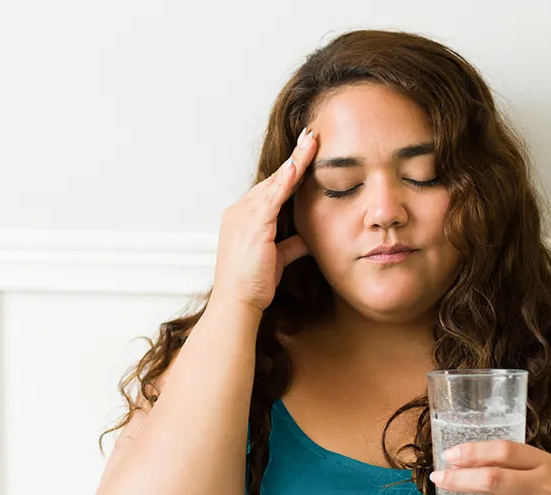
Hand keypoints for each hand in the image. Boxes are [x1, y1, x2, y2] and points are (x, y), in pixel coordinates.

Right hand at [212, 128, 318, 313]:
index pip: (271, 189)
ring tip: (312, 142)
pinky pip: (273, 197)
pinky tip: (298, 164)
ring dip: (295, 161)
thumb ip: (291, 245)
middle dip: (294, 157)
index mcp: (244, 218)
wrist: (237, 302)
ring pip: (275, 182)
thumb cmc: (252, 285)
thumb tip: (308, 239)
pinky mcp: (253, 224)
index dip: (290, 172)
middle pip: (273, 179)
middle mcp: (240, 211)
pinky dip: (286, 180)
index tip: (305, 154)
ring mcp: (244, 216)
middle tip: (312, 136)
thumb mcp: (277, 259)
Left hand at [420, 441, 550, 494]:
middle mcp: (542, 491)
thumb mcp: (549, 472)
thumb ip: (516, 466)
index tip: (449, 456)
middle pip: (492, 481)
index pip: (505, 451)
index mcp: (546, 465)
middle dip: (457, 480)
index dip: (473, 451)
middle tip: (435, 479)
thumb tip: (463, 462)